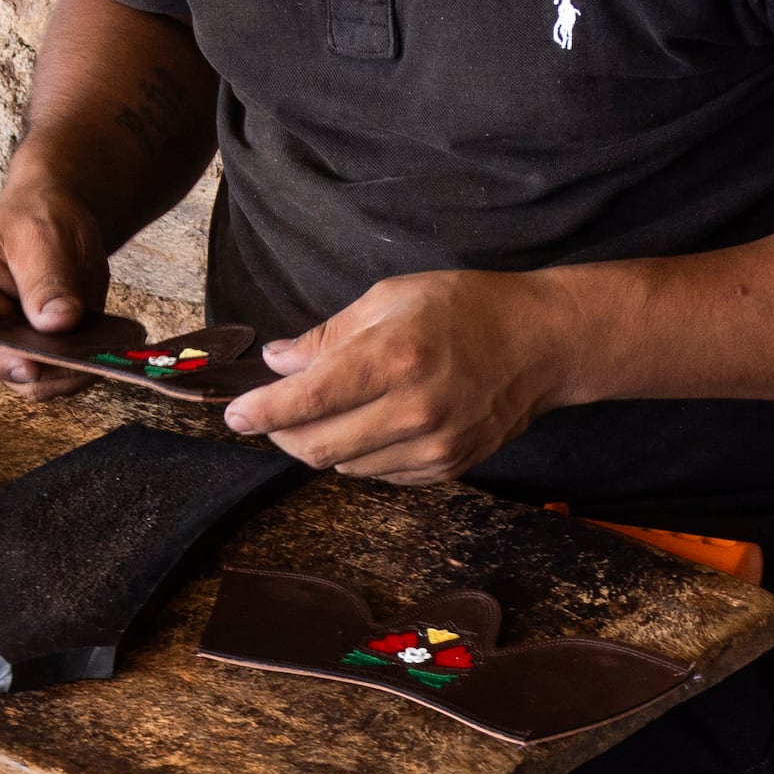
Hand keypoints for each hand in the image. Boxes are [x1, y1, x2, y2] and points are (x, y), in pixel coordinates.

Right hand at [0, 187, 106, 382]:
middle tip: (88, 361)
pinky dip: (80, 368)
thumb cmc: (35, 215)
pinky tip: (106, 351)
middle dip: (45, 370)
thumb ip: (47, 280)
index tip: (34, 366)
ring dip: (68, 373)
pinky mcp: (35, 348)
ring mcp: (7, 339)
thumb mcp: (40, 236)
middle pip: (1, 367)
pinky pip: (53, 372)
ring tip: (104, 354)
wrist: (55, 213)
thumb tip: (56, 323)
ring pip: (32, 379)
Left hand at [221, 270, 572, 483]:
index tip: (234, 415)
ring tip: (326, 411)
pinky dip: (358, 454)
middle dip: (281, 434)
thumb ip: (327, 336)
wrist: (539, 343)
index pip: (305, 402)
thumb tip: (277, 362)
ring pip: (344, 466)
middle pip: (316, 448)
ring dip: (320, 444)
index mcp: (392, 358)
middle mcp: (412, 410)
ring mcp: (432, 446)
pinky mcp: (446, 467)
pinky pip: (379, 474)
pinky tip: (368, 424)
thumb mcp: (389, 299)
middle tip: (273, 414)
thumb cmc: (464, 309)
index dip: (259, 413)